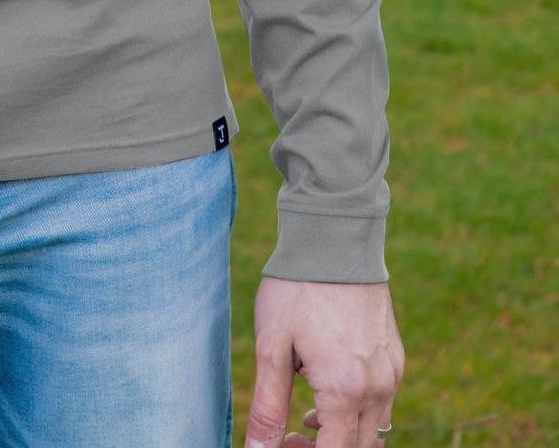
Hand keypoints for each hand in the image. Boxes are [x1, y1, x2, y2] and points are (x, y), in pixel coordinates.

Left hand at [244, 276, 404, 447]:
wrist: (334, 237)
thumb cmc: (297, 288)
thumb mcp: (272, 346)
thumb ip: (267, 405)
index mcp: (344, 391)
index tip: (284, 441)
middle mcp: (377, 388)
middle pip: (357, 447)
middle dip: (324, 445)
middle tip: (291, 431)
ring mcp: (391, 372)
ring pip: (374, 428)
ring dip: (343, 431)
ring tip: (306, 412)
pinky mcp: (395, 355)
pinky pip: (384, 400)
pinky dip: (358, 408)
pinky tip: (328, 386)